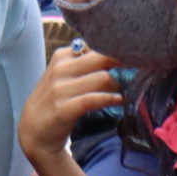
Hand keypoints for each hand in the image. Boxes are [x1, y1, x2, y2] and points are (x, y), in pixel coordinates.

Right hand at [18, 43, 125, 158]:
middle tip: (142, 67)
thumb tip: (115, 51)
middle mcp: (60, 68)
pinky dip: (110, 98)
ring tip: (125, 91)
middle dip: (124, 61)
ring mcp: (60, 88)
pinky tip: (119, 101)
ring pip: (101, 78)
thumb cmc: (55, 100)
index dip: (117, 49)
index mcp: (62, 56)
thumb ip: (84, 63)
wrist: (33, 131)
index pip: (95, 44)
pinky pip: (93, 99)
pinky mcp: (64, 108)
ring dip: (118, 85)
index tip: (136, 53)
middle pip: (101, 57)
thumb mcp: (65, 75)